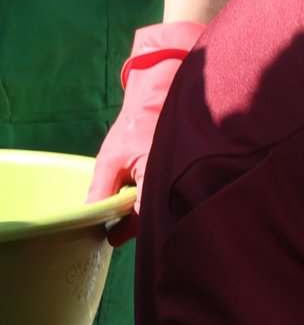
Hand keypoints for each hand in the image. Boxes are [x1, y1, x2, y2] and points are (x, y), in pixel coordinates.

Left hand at [88, 20, 203, 245]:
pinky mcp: (193, 166)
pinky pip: (179, 188)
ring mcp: (189, 172)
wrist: (167, 88)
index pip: (146, 219)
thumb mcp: (111, 157)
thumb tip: (88, 216)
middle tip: (122, 223)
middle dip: (142, 221)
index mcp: (157, 178)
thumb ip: (100, 189)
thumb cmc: (139, 121)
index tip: (112, 235)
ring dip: (153, 206)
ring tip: (135, 204)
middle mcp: (179, 178)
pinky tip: (152, 188)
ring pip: (171, 202)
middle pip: (162, 214)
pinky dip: (164, 192)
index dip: (128, 230)